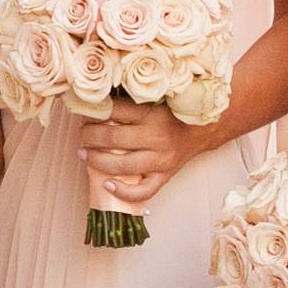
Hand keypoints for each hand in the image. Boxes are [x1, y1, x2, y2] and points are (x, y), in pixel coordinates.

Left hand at [73, 100, 208, 209]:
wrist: (204, 129)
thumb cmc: (174, 112)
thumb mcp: (156, 98)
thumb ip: (132, 98)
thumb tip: (98, 96)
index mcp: (153, 113)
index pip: (114, 111)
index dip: (94, 111)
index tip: (84, 111)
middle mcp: (156, 137)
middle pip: (112, 139)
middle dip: (89, 136)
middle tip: (83, 133)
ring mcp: (161, 159)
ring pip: (121, 165)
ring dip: (96, 161)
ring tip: (83, 154)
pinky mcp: (164, 176)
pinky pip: (143, 191)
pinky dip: (122, 192)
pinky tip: (106, 184)